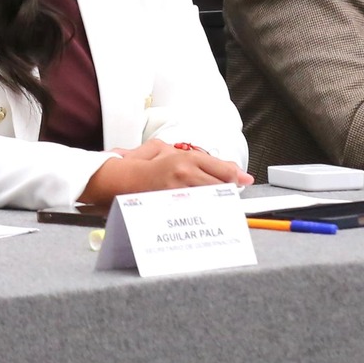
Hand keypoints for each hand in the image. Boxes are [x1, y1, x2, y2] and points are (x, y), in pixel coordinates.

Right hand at [78, 139, 251, 206]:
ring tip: (219, 205)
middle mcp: (183, 173)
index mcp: (185, 158)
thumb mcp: (168, 151)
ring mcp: (177, 191)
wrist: (118, 180)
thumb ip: (194, 158)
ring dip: (216, 201)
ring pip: (208, 198)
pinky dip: (200, 210)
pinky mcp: (169, 206)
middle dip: (228, 190)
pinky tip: (202, 211)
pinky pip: (192, 210)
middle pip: (218, 185)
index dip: (235, 175)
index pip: (219, 168)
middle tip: (232, 194)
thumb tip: (223, 166)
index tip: (245, 180)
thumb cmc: (142, 165)